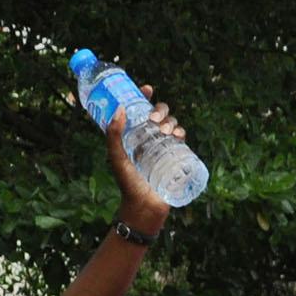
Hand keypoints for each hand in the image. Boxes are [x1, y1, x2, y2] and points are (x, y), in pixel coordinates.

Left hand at [105, 96, 184, 238]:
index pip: (140, 110)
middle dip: (160, 110)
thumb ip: (113, 135)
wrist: (144, 207)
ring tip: (166, 131)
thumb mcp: (116, 158)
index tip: (147, 89)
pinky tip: (178, 135)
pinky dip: (182, 132)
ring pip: (171, 124)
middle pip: (159, 114)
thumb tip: (119, 109)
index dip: (144, 96)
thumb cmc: (127, 184)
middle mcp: (149, 138)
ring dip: (171, 121)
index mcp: (134, 134)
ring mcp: (164, 148)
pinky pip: (183, 139)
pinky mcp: (176, 158)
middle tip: (154, 119)